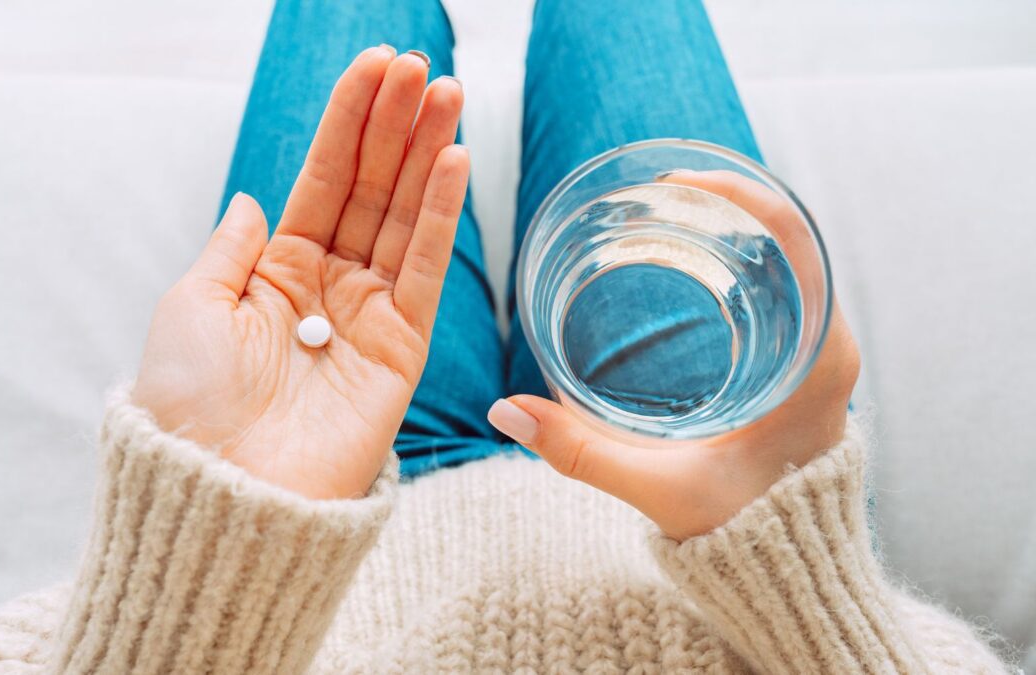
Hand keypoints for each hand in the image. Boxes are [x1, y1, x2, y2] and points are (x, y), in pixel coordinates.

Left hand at [133, 47, 468, 499]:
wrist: (223, 489)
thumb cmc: (192, 403)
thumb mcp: (191, 306)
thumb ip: (232, 247)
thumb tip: (255, 199)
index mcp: (275, 272)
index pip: (322, 180)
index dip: (348, 123)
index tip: (376, 68)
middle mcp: (327, 287)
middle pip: (371, 189)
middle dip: (396, 126)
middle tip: (424, 68)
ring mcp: (369, 315)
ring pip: (404, 218)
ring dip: (427, 154)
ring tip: (448, 94)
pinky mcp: (402, 348)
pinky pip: (425, 270)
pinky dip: (440, 217)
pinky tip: (453, 162)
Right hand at [488, 170, 859, 540]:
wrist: (791, 570)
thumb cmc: (742, 530)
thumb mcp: (659, 488)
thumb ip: (581, 452)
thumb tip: (505, 412)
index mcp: (816, 361)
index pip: (795, 243)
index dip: (740, 195)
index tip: (678, 180)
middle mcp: (827, 344)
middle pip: (787, 239)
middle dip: (722, 202)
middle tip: (654, 192)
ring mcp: (818, 351)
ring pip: (781, 261)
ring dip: (726, 228)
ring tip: (662, 210)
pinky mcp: (800, 362)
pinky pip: (775, 287)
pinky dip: (731, 261)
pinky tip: (683, 256)